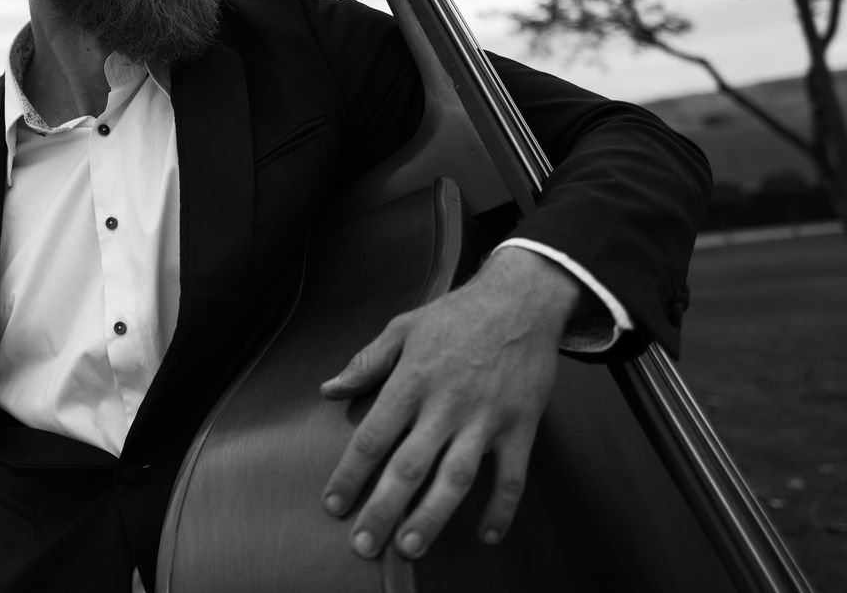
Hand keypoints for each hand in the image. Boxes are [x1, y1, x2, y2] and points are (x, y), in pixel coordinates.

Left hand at [317, 247, 580, 560]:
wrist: (521, 301)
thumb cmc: (456, 315)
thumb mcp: (403, 328)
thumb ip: (366, 363)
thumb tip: (328, 390)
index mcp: (411, 381)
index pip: (372, 437)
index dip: (350, 475)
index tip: (334, 505)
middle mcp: (446, 405)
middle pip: (408, 467)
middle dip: (383, 509)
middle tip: (364, 546)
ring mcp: (486, 419)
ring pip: (455, 478)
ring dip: (432, 516)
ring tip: (410, 547)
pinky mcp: (521, 427)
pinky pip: (512, 476)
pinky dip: (501, 507)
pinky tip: (487, 534)